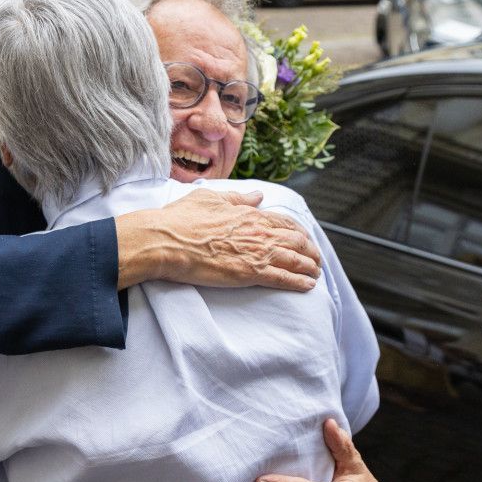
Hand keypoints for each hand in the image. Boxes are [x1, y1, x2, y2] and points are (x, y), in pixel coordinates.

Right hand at [115, 189, 320, 290]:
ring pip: (295, 259)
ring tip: (315, 274)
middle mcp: (258, 232)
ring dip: (309, 267)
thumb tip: (257, 195)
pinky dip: (299, 282)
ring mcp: (256, 252)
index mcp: (249, 214)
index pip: (285, 221)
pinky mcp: (250, 273)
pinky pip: (283, 278)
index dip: (299, 231)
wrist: (166, 241)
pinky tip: (307, 286)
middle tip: (315, 259)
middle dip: (310, 250)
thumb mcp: (211, 198)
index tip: (304, 238)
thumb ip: (237, 198)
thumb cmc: (181, 219)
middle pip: (297, 240)